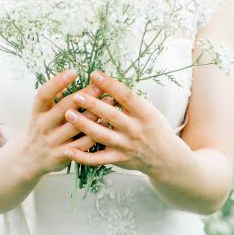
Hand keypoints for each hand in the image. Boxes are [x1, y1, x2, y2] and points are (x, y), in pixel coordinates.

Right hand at [24, 69, 114, 175]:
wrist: (31, 159)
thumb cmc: (43, 127)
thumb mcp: (42, 111)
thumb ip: (54, 96)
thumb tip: (71, 75)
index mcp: (37, 111)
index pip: (44, 94)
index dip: (57, 82)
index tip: (72, 71)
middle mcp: (43, 125)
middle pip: (64, 107)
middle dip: (84, 95)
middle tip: (100, 85)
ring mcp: (52, 141)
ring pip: (76, 126)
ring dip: (94, 113)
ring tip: (109, 101)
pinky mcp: (62, 155)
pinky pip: (82, 144)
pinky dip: (95, 133)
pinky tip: (107, 124)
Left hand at [63, 70, 182, 177]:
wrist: (165, 158)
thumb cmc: (154, 127)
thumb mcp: (149, 110)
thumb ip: (129, 100)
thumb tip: (105, 81)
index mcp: (145, 113)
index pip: (126, 96)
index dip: (110, 85)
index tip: (94, 74)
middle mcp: (136, 130)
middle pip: (112, 116)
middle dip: (93, 105)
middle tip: (76, 95)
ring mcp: (126, 146)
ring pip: (102, 136)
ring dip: (84, 125)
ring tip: (69, 114)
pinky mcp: (118, 160)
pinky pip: (98, 159)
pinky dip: (82, 156)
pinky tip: (68, 149)